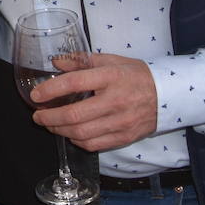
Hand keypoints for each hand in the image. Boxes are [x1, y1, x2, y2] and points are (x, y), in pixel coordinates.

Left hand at [31, 53, 158, 151]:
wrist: (169, 95)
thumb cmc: (137, 75)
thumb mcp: (111, 60)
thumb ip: (81, 61)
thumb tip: (56, 62)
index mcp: (110, 77)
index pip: (74, 83)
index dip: (50, 90)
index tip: (35, 95)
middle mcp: (115, 101)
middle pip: (74, 115)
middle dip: (49, 117)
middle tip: (37, 115)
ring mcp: (121, 122)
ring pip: (81, 133)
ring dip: (59, 131)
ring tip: (49, 125)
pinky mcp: (125, 137)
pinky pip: (94, 144)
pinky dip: (77, 141)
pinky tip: (69, 134)